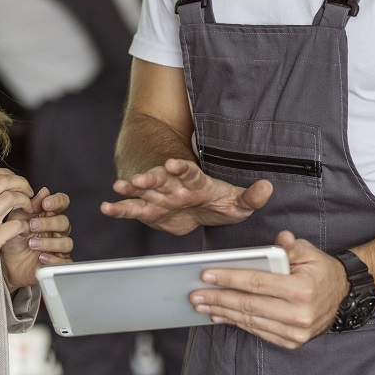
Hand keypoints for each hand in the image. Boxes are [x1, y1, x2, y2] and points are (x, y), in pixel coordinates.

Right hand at [0, 168, 33, 292]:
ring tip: (28, 209)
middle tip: (28, 192)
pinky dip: (25, 224)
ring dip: (25, 201)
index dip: (7, 174)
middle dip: (21, 183)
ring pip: (11, 198)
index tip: (14, 181)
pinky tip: (24, 229)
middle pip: (3, 182)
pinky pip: (15, 224)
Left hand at [1, 187, 72, 289]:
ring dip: (49, 242)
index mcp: (48, 216)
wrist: (7, 265)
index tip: (46, 203)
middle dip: (48, 223)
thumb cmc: (13, 241)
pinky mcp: (58, 263)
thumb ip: (30, 206)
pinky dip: (53, 259)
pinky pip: (64, 261)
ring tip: (32, 243)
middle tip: (32, 225)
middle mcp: (56, 230)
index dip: (57, 201)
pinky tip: (41, 257)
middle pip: (64, 222)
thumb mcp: (16, 220)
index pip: (62, 203)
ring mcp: (59, 247)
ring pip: (66, 242)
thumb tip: (44, 191)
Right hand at [102, 158, 272, 236]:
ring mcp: (159, 197)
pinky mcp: (149, 210)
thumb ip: (251, 197)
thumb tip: (268, 187)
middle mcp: (174, 186)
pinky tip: (107, 207)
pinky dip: (120, 209)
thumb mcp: (238, 203)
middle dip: (150, 178)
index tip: (173, 164)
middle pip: (161, 179)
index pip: (190, 172)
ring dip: (131, 189)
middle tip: (139, 178)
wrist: (198, 208)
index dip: (182, 168)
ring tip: (119, 187)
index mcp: (196, 182)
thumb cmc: (218, 202)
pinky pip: (132, 209)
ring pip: (143, 192)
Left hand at [188, 231, 347, 349]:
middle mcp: (299, 314)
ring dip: (223, 313)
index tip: (206, 275)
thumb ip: (291, 247)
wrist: (342, 297)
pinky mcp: (292, 342)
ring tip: (203, 305)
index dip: (230, 279)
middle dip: (218, 299)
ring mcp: (296, 332)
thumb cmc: (320, 270)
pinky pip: (258, 332)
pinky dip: (237, 324)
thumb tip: (281, 238)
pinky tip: (221, 316)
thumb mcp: (310, 253)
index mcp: (302, 289)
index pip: (257, 283)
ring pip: (251, 321)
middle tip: (195, 295)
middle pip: (249, 305)